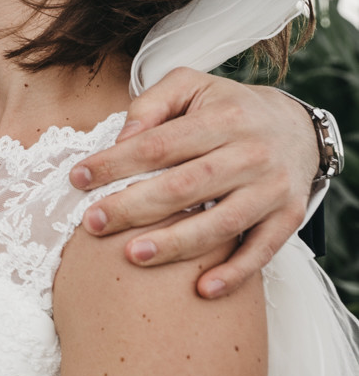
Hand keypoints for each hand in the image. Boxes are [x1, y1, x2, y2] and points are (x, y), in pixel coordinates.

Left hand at [68, 67, 316, 297]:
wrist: (298, 128)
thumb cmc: (228, 109)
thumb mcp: (190, 86)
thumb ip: (151, 104)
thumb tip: (122, 138)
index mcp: (223, 119)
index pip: (159, 144)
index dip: (115, 163)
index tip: (78, 178)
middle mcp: (251, 153)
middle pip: (185, 186)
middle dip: (134, 207)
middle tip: (93, 222)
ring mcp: (272, 189)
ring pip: (221, 223)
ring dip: (176, 244)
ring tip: (133, 255)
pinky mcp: (288, 217)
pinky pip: (262, 250)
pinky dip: (234, 273)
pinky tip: (202, 290)